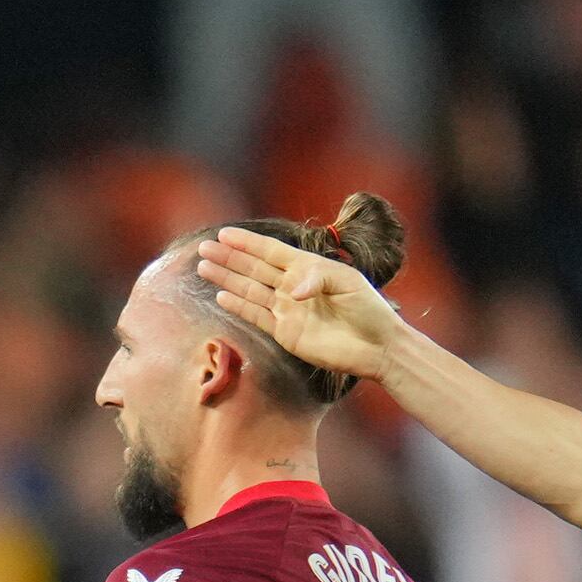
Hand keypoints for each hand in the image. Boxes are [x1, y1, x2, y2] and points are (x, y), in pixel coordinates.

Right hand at [191, 226, 402, 380]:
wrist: (378, 347)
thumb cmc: (368, 310)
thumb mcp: (347, 282)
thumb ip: (316, 278)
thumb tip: (289, 292)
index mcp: (308, 269)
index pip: (270, 252)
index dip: (247, 243)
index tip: (224, 233)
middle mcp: (293, 287)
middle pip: (254, 269)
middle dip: (229, 258)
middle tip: (204, 248)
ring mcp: (288, 310)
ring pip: (250, 290)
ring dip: (228, 279)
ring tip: (204, 267)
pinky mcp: (287, 334)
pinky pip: (257, 316)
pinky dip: (240, 306)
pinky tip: (222, 295)